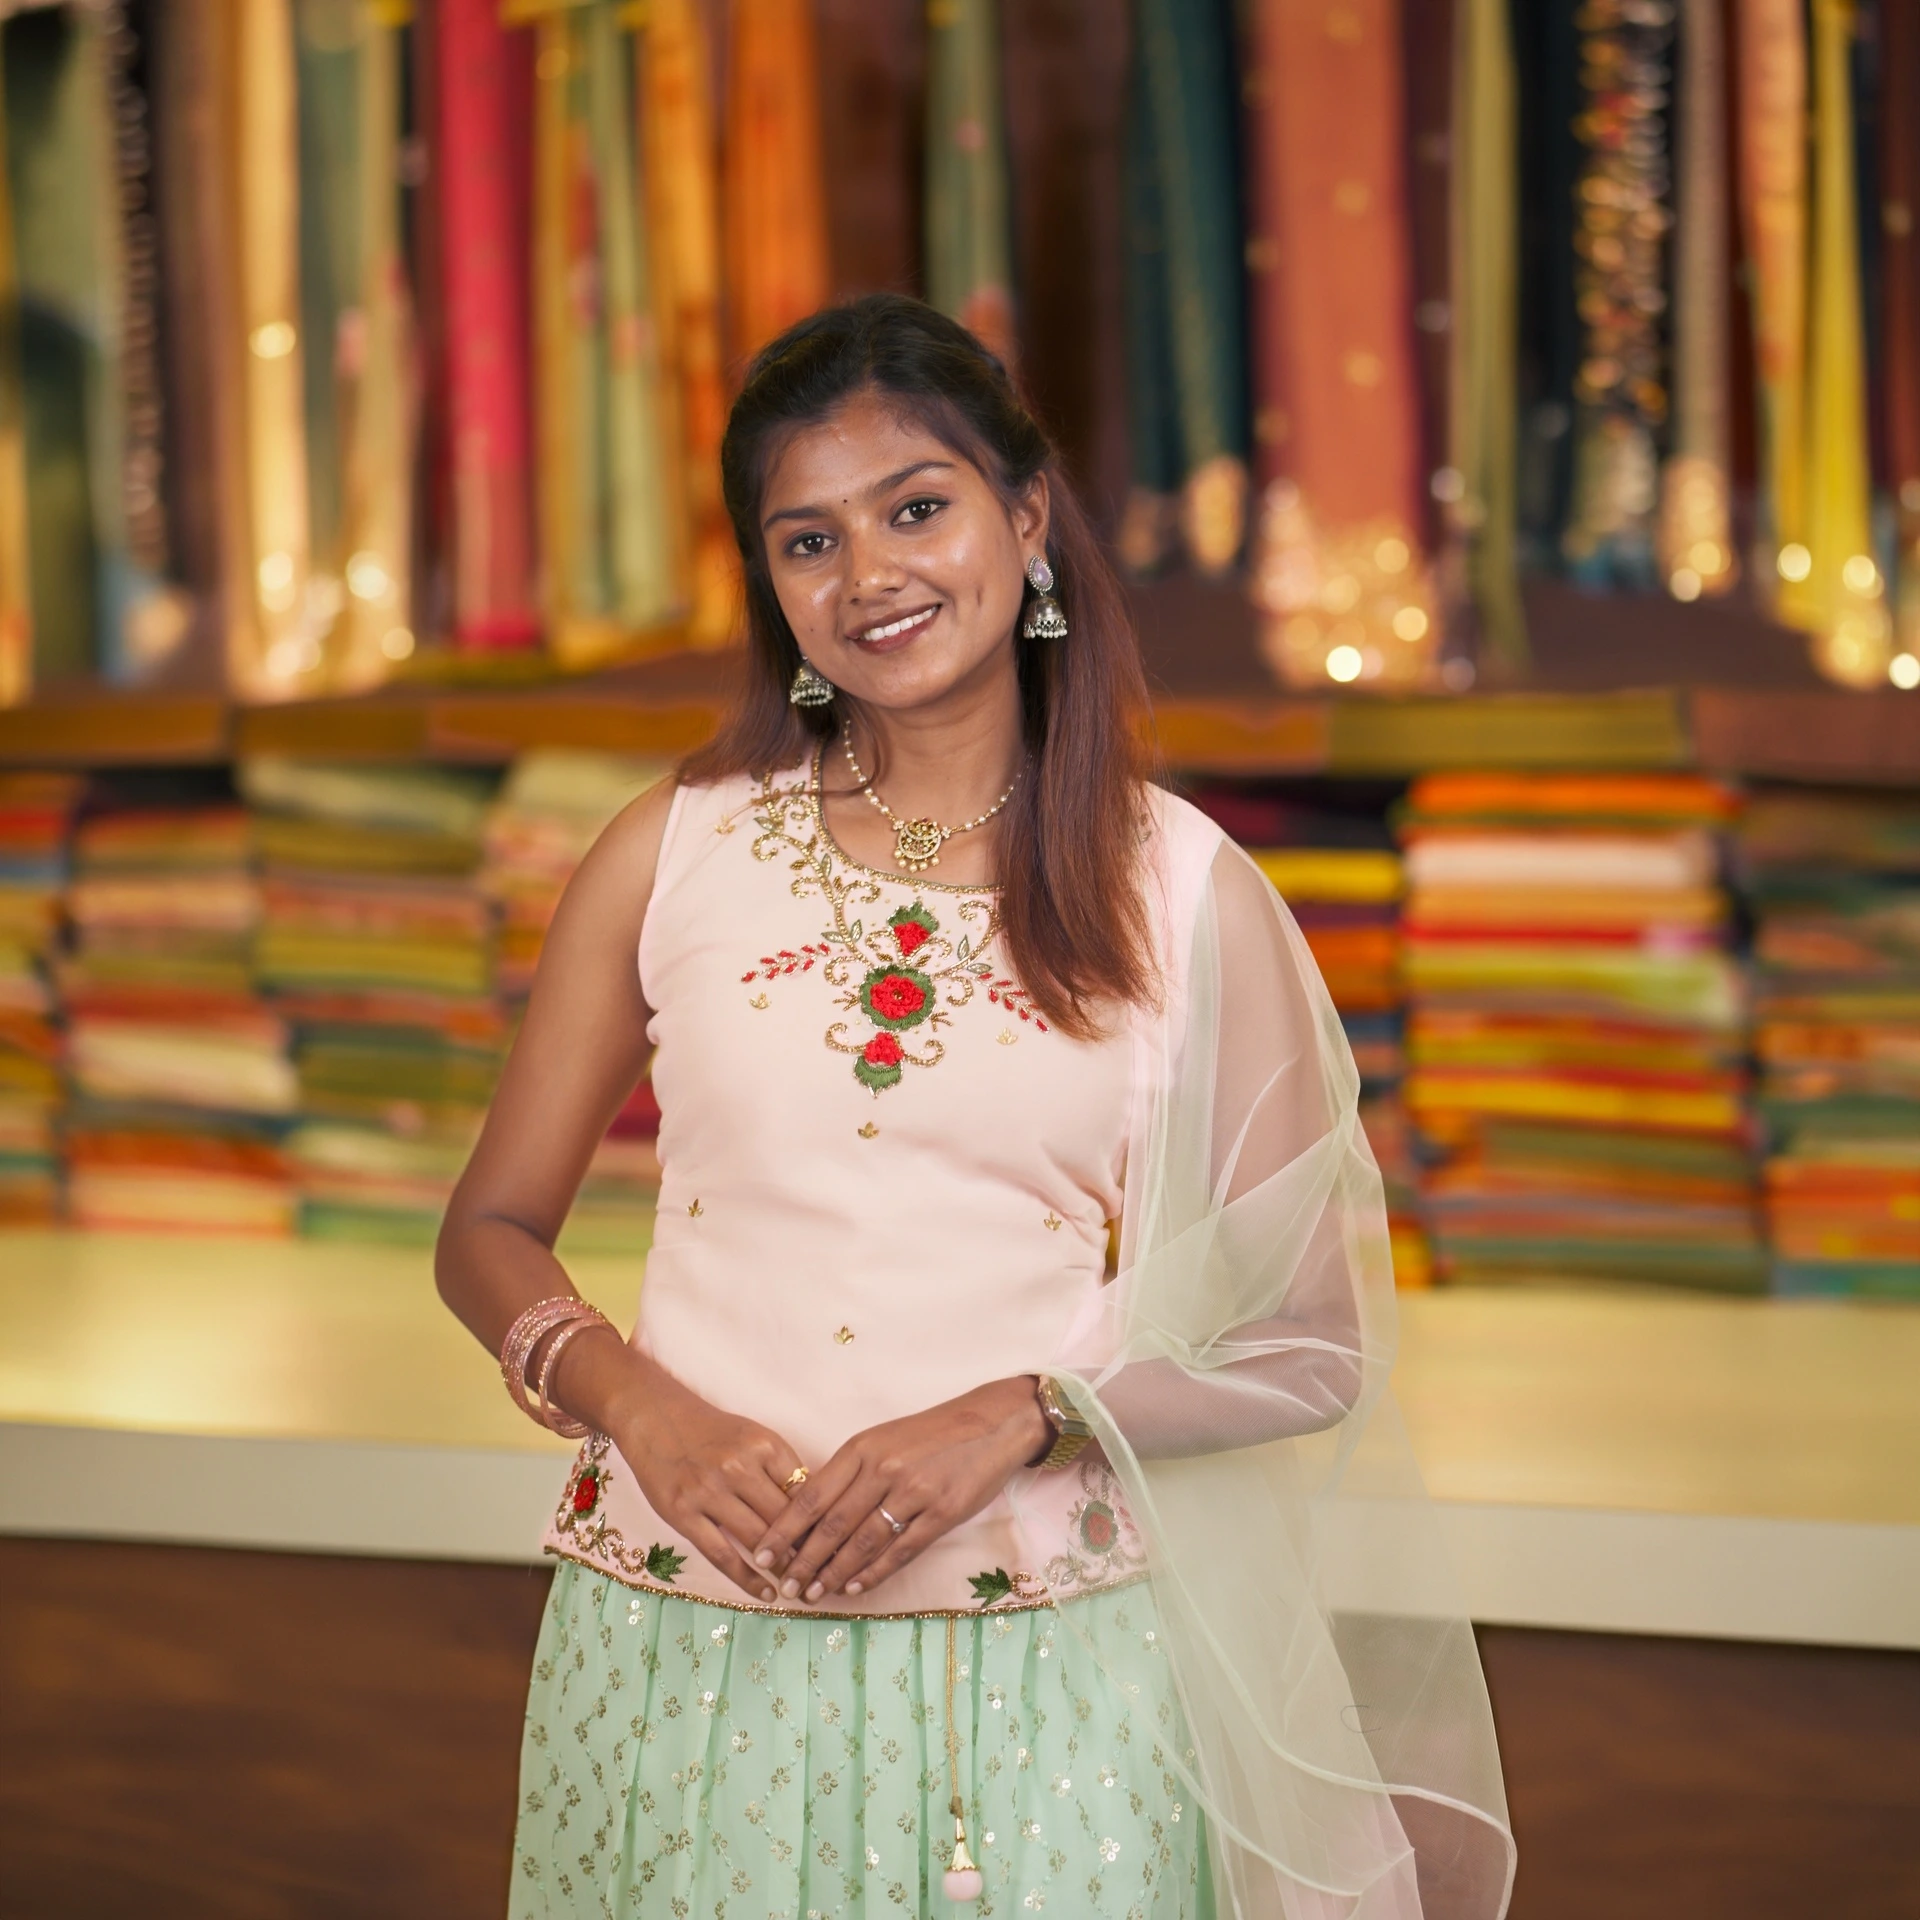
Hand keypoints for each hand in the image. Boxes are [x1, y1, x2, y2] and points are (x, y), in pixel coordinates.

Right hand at [607, 1368, 807, 1604]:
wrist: (657, 1418)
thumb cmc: (713, 1432)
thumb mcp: (755, 1437)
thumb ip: (782, 1470)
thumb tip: (816, 1511)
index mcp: (764, 1446)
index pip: (805, 1493)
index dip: (823, 1523)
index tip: (838, 1548)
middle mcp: (738, 1467)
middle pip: (784, 1519)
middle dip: (808, 1551)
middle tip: (826, 1577)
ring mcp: (709, 1491)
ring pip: (757, 1540)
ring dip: (782, 1568)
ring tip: (800, 1588)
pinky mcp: (683, 1513)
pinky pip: (722, 1554)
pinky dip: (747, 1579)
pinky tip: (766, 1593)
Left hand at [748, 1376, 1050, 1604]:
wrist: (991, 1424)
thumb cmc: (931, 1433)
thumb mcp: (884, 1439)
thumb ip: (851, 1471)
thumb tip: (811, 1513)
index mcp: (862, 1448)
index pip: (812, 1494)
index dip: (784, 1529)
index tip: (763, 1554)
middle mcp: (883, 1469)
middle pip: (832, 1524)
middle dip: (803, 1560)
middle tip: (785, 1586)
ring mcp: (913, 1492)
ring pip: (863, 1541)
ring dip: (834, 1572)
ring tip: (815, 1592)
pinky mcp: (941, 1513)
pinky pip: (900, 1550)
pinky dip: (874, 1572)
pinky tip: (856, 1587)